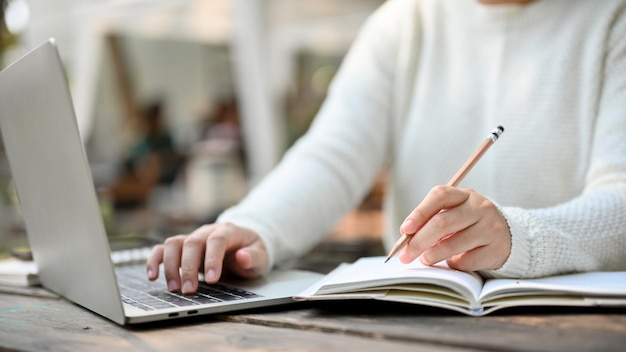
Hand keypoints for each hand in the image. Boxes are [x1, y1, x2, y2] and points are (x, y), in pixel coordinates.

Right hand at [146, 223, 268, 293]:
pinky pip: (163, 249)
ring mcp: (192, 238)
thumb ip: (254, 257)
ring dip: (171, 266)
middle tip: (189, 291)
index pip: (216, 241)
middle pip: (192, 243)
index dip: (212, 259)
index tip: (212, 280)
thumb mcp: (261, 256)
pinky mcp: (181, 248)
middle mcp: (207, 232)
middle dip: (189, 268)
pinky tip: (152, 276)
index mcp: (228, 231)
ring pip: (174, 244)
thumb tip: (243, 257)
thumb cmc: (251, 251)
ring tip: (174, 288)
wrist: (243, 244)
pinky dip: (155, 260)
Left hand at [399, 185, 510, 270]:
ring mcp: (491, 228)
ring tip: (425, 259)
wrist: (507, 237)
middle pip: (442, 223)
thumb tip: (407, 239)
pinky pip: (466, 260)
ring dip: (432, 255)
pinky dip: (454, 264)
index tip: (405, 230)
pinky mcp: (497, 249)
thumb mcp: (455, 214)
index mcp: (465, 195)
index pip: (439, 196)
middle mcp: (480, 208)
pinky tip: (453, 261)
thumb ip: (433, 221)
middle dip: (419, 241)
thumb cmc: (469, 225)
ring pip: (453, 244)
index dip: (419, 212)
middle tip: (406, 255)